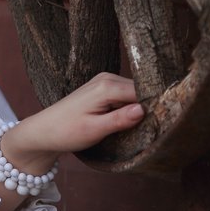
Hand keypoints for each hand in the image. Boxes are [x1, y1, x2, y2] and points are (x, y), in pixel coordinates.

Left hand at [2, 72, 143, 173]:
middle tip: (154, 129)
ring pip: (136, 94)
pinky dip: (131, 108)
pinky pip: (126, 96)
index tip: (165, 122)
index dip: (157, 106)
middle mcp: (107, 78)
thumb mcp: (95, 130)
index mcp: (107, 86)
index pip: (145, 91)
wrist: (43, 132)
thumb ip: (120, 119)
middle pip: (143, 91)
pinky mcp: (103, 89)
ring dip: (140, 109)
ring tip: (141, 128)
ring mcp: (105, 82)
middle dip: (150, 108)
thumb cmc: (66, 131)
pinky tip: (129, 122)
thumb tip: (144, 110)